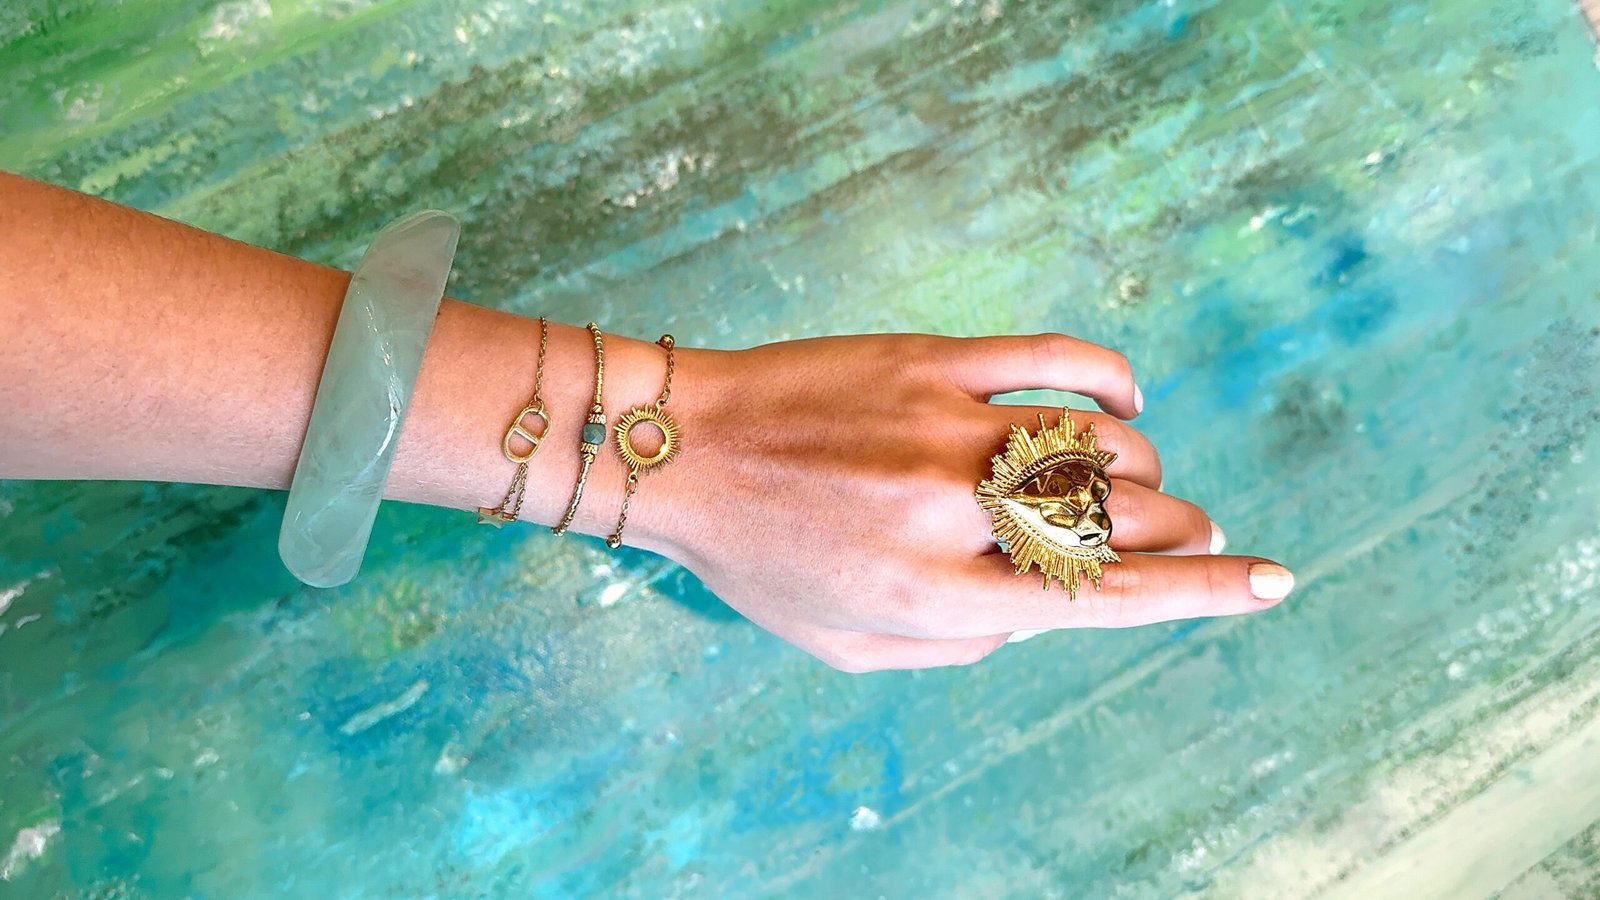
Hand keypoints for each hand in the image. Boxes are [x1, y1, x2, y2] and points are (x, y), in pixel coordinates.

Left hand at [637, 332, 1293, 671]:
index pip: (1099, 599)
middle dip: (1183, 531)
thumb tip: (1041, 609)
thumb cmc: (758, 559)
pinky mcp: (931, 358)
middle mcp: (953, 512)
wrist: (682, 450)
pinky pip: (1054, 359)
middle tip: (1191, 532)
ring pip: (1102, 441)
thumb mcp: (845, 646)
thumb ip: (956, 644)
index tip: (1275, 580)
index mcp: (933, 595)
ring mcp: (947, 426)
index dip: (1204, 592)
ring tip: (1139, 483)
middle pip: (1121, 518)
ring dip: (1147, 469)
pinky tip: (1123, 399)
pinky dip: (1112, 380)